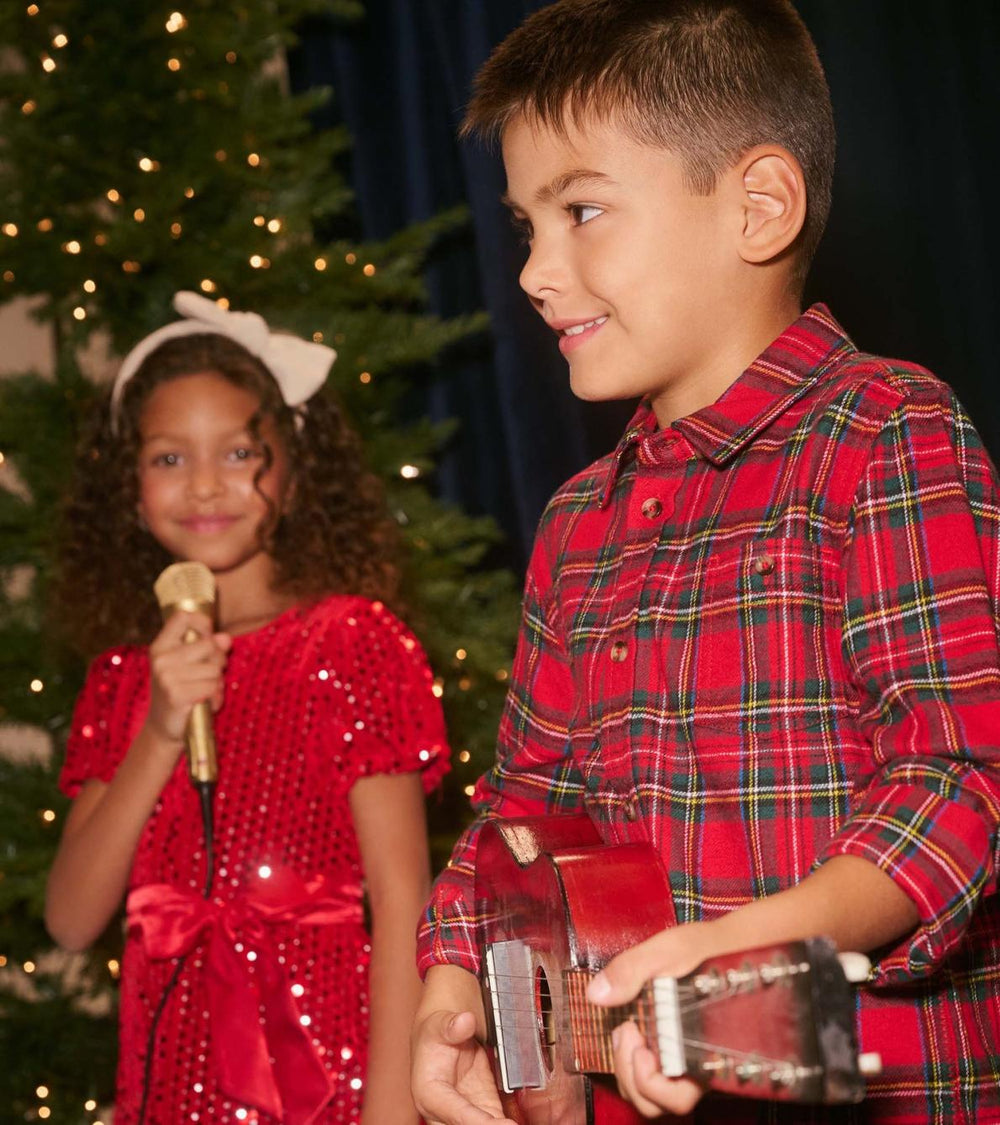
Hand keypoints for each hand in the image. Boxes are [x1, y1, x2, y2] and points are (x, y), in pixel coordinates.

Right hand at [146, 610, 230, 745]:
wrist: (163, 729)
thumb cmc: (180, 692)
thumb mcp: (189, 666)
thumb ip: (206, 648)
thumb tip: (226, 638)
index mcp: (160, 646)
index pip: (182, 617)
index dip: (202, 623)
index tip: (207, 638)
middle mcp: (161, 659)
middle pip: (209, 644)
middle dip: (219, 660)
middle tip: (209, 675)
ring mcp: (167, 677)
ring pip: (214, 668)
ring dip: (217, 683)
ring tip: (204, 692)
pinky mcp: (177, 695)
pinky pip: (212, 687)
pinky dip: (216, 697)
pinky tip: (206, 704)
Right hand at [411, 1007, 514, 1124]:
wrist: (444, 1035)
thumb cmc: (436, 1032)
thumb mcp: (439, 1023)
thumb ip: (452, 1026)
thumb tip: (466, 1021)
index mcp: (429, 1094)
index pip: (456, 1114)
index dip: (480, 1122)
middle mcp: (444, 1111)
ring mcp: (465, 1112)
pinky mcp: (483, 1109)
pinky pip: (496, 1122)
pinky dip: (504, 1123)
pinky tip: (519, 1122)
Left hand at [587, 922, 722, 1117]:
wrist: (729, 944)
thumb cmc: (709, 950)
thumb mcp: (668, 950)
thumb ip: (631, 970)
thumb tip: (598, 993)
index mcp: (704, 1051)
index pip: (676, 1097)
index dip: (648, 1079)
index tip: (636, 1038)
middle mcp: (697, 1065)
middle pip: (658, 1102)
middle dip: (630, 1072)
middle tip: (627, 1030)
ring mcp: (685, 1061)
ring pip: (652, 1093)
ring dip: (629, 1067)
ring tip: (628, 1029)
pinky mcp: (676, 1052)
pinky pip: (652, 1074)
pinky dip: (634, 1058)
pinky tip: (633, 1028)